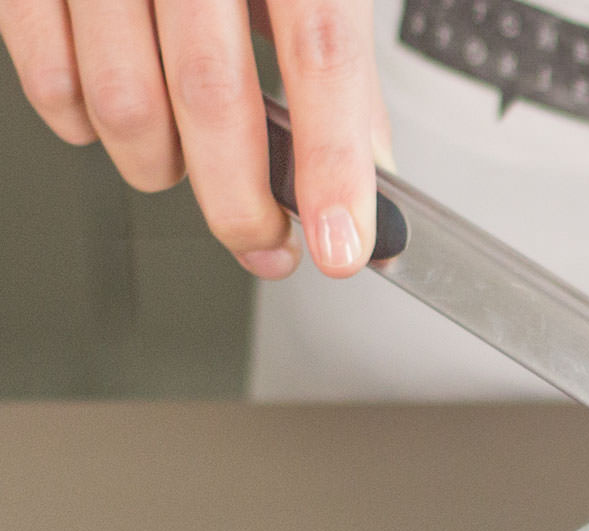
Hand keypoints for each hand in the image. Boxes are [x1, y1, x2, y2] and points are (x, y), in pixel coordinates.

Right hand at [0, 0, 384, 276]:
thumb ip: (338, 67)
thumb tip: (370, 172)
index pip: (320, 56)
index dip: (333, 163)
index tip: (342, 245)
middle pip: (211, 95)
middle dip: (240, 202)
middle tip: (263, 242)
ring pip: (124, 104)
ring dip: (160, 169)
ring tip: (184, 166)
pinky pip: (46, 76)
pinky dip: (83, 126)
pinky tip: (111, 121)